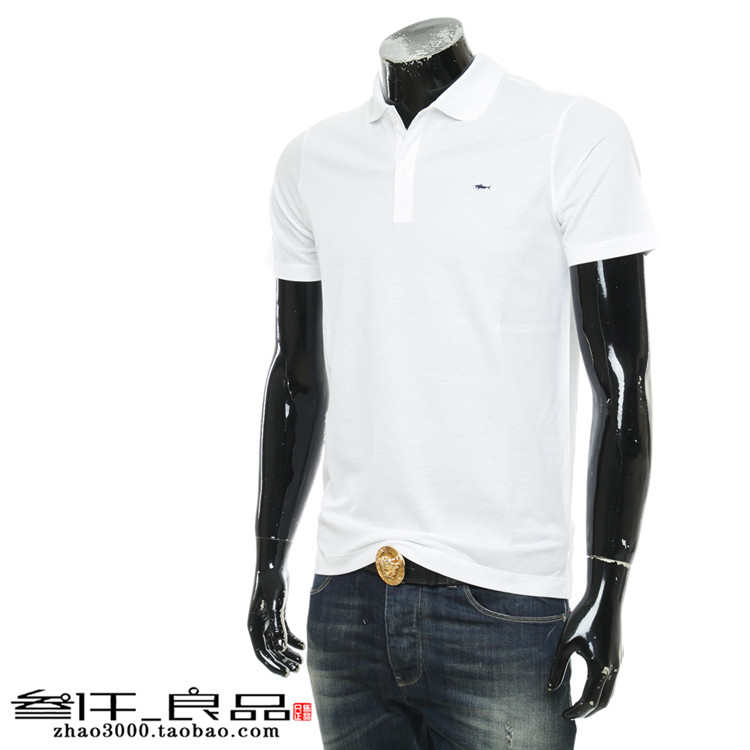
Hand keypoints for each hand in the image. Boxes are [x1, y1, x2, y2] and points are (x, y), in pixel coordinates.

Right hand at [247, 568, 304, 675]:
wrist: (274, 567)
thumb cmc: (272, 584)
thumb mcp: (276, 607)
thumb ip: (277, 628)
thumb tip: (281, 649)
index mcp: (254, 626)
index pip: (262, 653)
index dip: (273, 665)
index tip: (286, 674)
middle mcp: (259, 625)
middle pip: (271, 650)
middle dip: (283, 661)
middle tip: (296, 670)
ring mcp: (268, 620)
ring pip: (278, 643)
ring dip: (289, 653)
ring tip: (301, 663)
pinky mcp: (277, 615)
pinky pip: (284, 632)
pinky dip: (293, 640)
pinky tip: (303, 646)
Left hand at [547, 582, 622, 718]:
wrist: (606, 600)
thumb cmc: (583, 618)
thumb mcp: (566, 643)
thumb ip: (559, 667)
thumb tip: (550, 688)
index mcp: (600, 669)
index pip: (589, 700)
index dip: (576, 711)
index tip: (563, 715)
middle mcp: (613, 669)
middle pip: (603, 702)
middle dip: (588, 711)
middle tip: (572, 714)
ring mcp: (619, 663)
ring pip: (610, 692)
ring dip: (596, 702)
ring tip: (580, 704)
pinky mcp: (619, 655)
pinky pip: (612, 681)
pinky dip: (602, 690)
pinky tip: (590, 686)